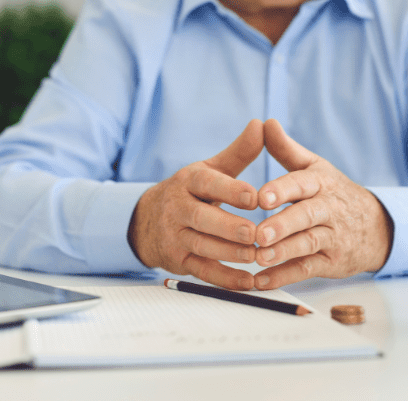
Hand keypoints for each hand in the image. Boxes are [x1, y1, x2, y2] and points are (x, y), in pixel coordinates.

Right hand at [128, 119, 263, 289]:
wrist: (145, 221)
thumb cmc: (191, 192)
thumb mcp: (210, 169)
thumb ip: (239, 152)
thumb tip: (261, 124)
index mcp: (188, 182)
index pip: (208, 185)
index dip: (231, 191)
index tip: (256, 197)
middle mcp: (178, 208)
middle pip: (203, 219)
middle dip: (229, 227)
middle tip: (256, 233)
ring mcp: (176, 236)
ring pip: (203, 246)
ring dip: (230, 254)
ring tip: (257, 256)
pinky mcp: (178, 260)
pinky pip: (203, 272)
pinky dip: (225, 279)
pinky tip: (248, 282)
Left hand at [253, 119, 393, 288]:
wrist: (378, 226)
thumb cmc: (334, 193)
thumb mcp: (315, 167)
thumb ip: (286, 149)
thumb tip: (264, 123)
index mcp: (321, 183)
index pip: (302, 183)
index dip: (283, 190)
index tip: (261, 196)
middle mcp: (329, 209)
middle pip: (306, 216)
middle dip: (283, 225)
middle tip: (260, 233)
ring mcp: (332, 237)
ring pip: (308, 244)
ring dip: (283, 253)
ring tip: (259, 258)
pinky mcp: (331, 262)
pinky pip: (307, 269)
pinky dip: (284, 277)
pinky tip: (261, 281)